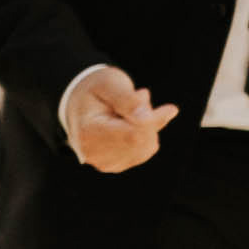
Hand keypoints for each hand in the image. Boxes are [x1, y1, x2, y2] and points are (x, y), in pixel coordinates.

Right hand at [62, 63, 176, 174]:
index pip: (133, 136)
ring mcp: (104, 162)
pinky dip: (145, 135)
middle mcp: (93, 153)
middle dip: (150, 121)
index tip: (170, 108)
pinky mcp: (115, 165)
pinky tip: (131, 121)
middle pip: (142, 143)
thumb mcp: (109, 83)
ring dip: (147, 127)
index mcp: (87, 133)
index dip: (154, 122)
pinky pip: (145, 151)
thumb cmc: (94, 89)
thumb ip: (127, 99)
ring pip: (146, 147)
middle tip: (140, 96)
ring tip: (131, 108)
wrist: (78, 103)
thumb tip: (146, 118)